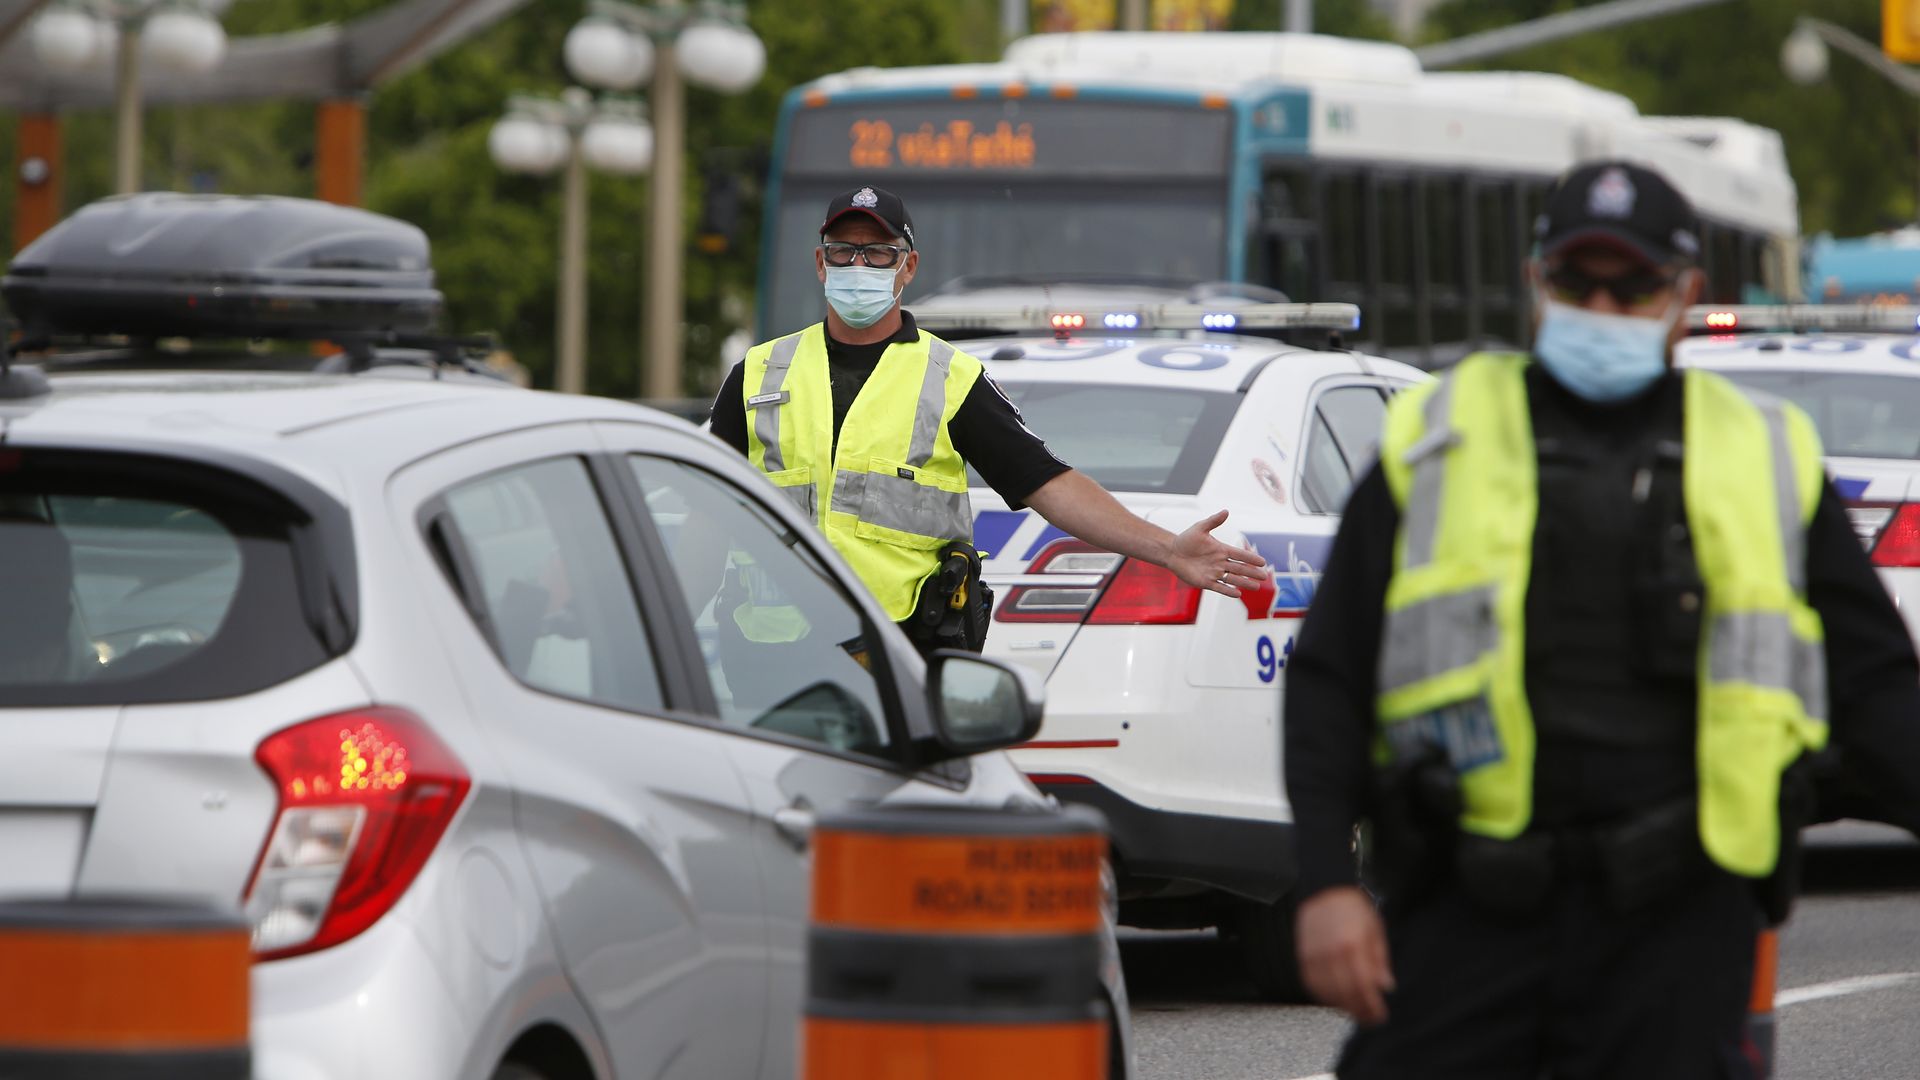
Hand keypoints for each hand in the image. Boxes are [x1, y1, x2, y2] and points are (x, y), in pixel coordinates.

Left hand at [1166, 510, 1269, 597]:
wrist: (1173, 552)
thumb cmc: (1187, 539)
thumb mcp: (1200, 528)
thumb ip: (1213, 521)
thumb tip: (1226, 511)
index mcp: (1221, 550)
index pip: (1240, 555)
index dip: (1251, 558)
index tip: (1262, 562)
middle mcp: (1220, 562)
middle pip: (1239, 568)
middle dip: (1252, 572)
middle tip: (1264, 576)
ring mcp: (1214, 573)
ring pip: (1232, 579)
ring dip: (1244, 583)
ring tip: (1256, 587)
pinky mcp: (1205, 582)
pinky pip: (1219, 587)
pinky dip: (1228, 591)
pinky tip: (1238, 594)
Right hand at [1296, 886, 1394, 1024]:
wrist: (1322, 890)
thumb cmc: (1351, 907)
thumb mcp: (1375, 928)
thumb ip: (1380, 959)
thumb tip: (1386, 985)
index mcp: (1353, 945)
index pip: (1365, 986)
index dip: (1372, 1006)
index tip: (1380, 1015)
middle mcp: (1332, 953)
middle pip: (1347, 994)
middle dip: (1360, 1011)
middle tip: (1369, 1019)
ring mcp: (1315, 956)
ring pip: (1328, 993)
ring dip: (1343, 1007)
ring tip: (1354, 1012)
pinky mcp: (1303, 957)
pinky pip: (1313, 985)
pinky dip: (1324, 997)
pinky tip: (1335, 1000)